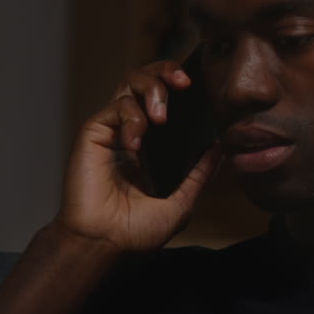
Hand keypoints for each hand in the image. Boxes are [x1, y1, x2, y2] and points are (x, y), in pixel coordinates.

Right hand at [57, 60, 221, 252]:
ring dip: (151, 92)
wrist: (105, 243)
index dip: (176, 83)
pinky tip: (134, 144)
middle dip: (165, 71)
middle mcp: (129, 130)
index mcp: (150, 144)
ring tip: (162, 118)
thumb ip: (199, 175)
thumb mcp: (180, 201)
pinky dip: (130, 119)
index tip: (197, 84)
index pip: (163, 98)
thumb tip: (220, 150)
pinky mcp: (93, 134)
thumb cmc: (135, 230)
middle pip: (144, 78)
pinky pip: (115, 108)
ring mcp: (111, 130)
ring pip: (128, 83)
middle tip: (184, 81)